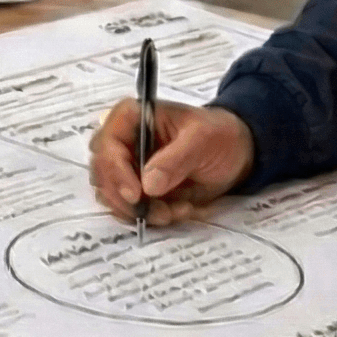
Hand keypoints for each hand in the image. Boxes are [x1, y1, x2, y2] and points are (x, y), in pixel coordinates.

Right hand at [89, 99, 253, 228]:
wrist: (235, 154)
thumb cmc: (218, 135)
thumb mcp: (202, 139)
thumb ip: (176, 159)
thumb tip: (148, 186)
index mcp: (130, 118)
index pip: (106, 145)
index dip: (115, 171)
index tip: (137, 195)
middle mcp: (121, 142)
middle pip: (102, 175)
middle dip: (128, 199)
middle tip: (161, 211)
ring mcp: (126, 169)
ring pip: (112, 197)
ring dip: (142, 212)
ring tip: (176, 210)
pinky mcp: (136, 191)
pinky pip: (129, 211)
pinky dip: (151, 217)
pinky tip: (179, 210)